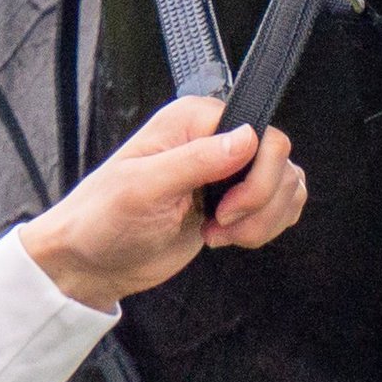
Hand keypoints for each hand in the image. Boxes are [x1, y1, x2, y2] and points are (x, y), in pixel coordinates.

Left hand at [23, 95, 306, 308]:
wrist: (93, 261)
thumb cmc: (103, 219)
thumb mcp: (143, 188)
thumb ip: (196, 161)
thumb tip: (248, 138)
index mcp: (194, 120)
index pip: (262, 132)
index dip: (256, 176)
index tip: (226, 207)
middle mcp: (215, 138)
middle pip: (281, 160)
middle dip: (260, 203)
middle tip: (220, 224)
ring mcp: (227, 171)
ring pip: (287, 184)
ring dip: (264, 219)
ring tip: (221, 234)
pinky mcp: (233, 201)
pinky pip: (281, 204)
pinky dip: (267, 226)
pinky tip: (232, 237)